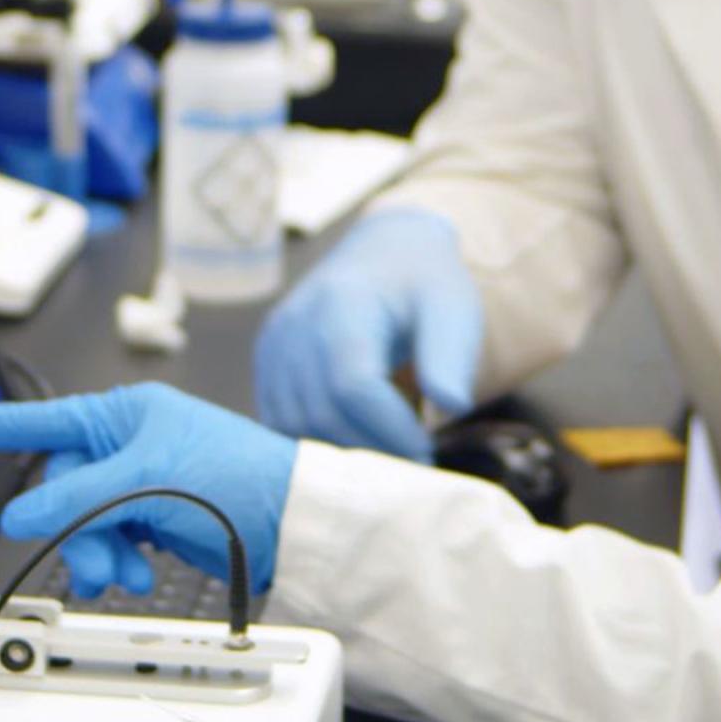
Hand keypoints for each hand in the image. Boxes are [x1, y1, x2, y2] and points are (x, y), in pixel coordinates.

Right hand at [0, 383, 295, 596]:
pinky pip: (110, 542)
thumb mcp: (149, 479)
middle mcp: (126, 444)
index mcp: (123, 414)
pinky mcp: (153, 518)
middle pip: (61, 489)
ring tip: (125, 573)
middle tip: (98, 557)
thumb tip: (20, 515)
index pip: (41, 420)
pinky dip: (118, 563)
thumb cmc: (236, 471)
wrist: (288, 519)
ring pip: (83, 523)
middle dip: (73, 528)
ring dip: (96, 553)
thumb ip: (80, 497)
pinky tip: (141, 573)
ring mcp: (139, 482)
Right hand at [253, 207, 482, 459]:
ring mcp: (275, 342)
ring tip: (386, 458)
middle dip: (369, 451)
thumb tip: (452, 406)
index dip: (388, 430)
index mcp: (343, 301)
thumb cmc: (425, 284)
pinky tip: (357, 444)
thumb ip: (450, 356)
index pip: (352, 384)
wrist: (386, 251)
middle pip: (320, 412)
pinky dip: (315, 442)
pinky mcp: (268, 361)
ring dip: (341, 453)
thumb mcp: (453, 308)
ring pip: (294, 425)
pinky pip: (279, 421)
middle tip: (409, 470)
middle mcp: (297, 322)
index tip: (426, 452)